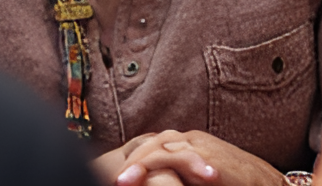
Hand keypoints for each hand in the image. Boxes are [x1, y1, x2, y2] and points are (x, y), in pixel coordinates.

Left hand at [112, 130, 286, 185]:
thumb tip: (161, 184)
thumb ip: (182, 178)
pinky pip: (177, 157)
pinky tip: (149, 178)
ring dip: (138, 162)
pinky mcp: (208, 158)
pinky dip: (160, 165)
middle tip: (113, 178)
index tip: (119, 175)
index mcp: (188, 144)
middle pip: (151, 142)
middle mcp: (191, 139)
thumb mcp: (203, 180)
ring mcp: (199, 146)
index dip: (135, 158)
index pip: (154, 145)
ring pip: (159, 146)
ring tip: (123, 180)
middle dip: (130, 159)